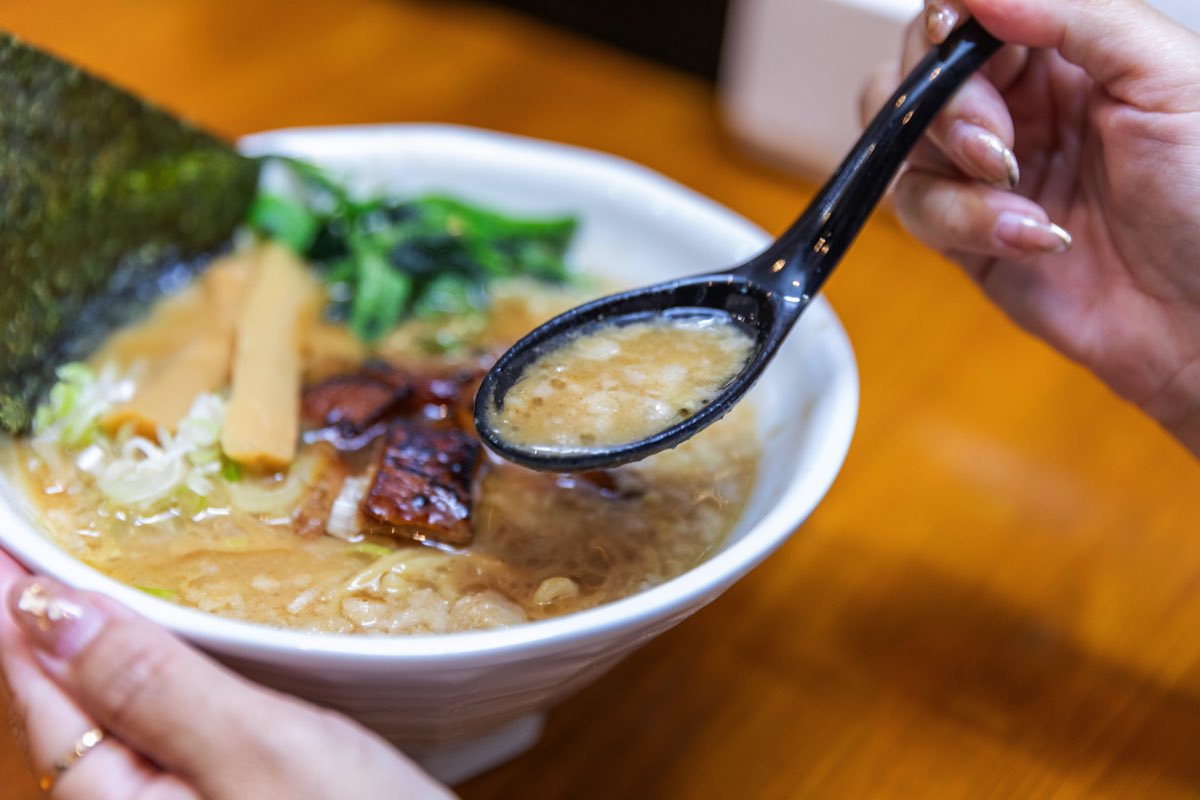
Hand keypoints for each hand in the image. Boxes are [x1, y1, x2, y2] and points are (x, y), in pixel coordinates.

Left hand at [0, 549, 452, 798]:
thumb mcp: (254, 749)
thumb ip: (151, 686)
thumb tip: (50, 612)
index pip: (42, 686)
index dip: (16, 605)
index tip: (3, 540)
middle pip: (64, 711)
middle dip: (42, 630)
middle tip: (29, 557)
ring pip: (108, 725)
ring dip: (90, 656)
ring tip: (76, 596)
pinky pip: (155, 742)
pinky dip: (145, 689)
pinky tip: (162, 667)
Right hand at [862, 0, 1199, 453]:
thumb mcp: (1166, 78)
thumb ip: (1074, 14)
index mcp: (1067, 52)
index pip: (969, 13)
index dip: (949, 22)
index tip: (956, 37)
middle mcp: (1018, 105)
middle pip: (918, 71)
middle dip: (946, 105)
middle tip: (998, 143)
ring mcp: (985, 172)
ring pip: (902, 142)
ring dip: (953, 170)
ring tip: (1018, 191)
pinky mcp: (965, 234)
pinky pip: (918, 211)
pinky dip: (965, 223)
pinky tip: (1031, 235)